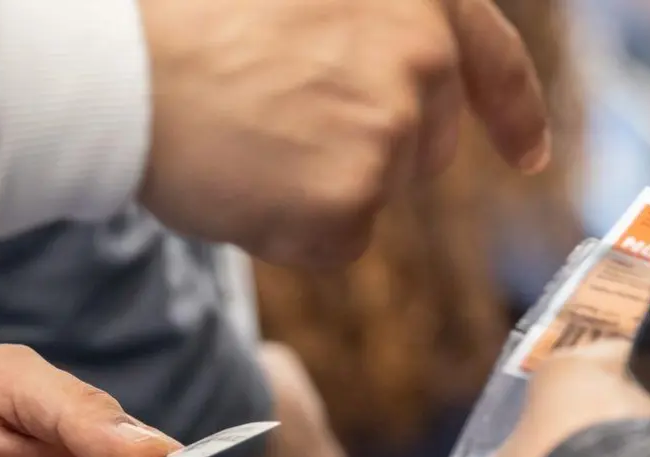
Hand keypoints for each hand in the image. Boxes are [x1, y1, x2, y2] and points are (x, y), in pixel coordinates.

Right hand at [137, 0, 550, 268]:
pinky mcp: (355, 202)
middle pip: (426, 146)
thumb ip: (368, 28)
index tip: (530, 156)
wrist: (119, 71)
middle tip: (278, 125)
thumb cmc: (185, 22)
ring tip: (247, 142)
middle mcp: (421, 58)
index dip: (512, 112)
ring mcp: (391, 133)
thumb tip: (395, 79)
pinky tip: (244, 186)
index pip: (492, 58)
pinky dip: (291, 231)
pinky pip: (337, 241)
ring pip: (377, 196)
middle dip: (372, 153)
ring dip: (321, 189)